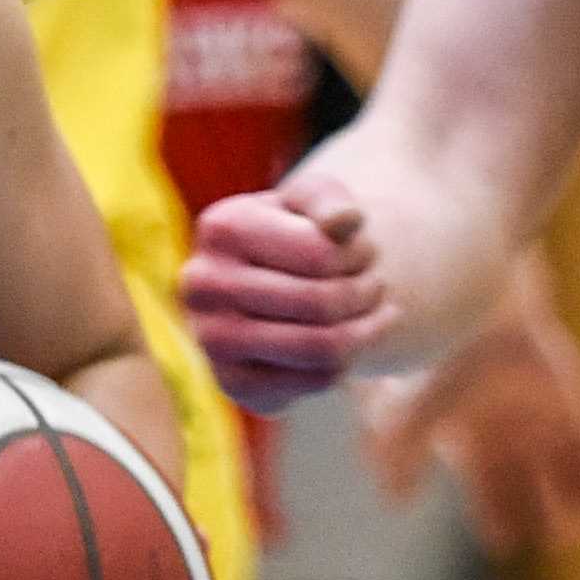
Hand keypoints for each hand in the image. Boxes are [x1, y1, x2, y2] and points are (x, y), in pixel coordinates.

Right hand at [179, 180, 391, 413]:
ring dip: (365, 330)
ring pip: (321, 347)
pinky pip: (315, 380)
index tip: (366, 251)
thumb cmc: (295, 233)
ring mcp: (212, 337)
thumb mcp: (311, 200)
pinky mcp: (232, 381)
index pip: (320, 255)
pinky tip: (349, 341)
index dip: (361, 254)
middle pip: (321, 303)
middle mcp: (203, 284)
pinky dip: (345, 362)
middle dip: (366, 293)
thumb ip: (330, 198)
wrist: (264, 284)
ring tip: (376, 312)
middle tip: (375, 285)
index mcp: (221, 228)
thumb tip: (345, 223)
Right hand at [358, 261, 579, 550]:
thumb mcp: (407, 400)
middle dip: (529, 509)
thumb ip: (395, 449)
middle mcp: (505, 418)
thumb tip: (394, 501)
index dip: (493, 511)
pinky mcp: (565, 387)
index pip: (483, 478)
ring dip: (574, 495)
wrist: (469, 290)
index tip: (502, 543)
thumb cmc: (433, 344)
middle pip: (522, 474)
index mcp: (466, 425)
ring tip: (579, 535)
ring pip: (561, 458)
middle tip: (547, 543)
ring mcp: (539, 402)